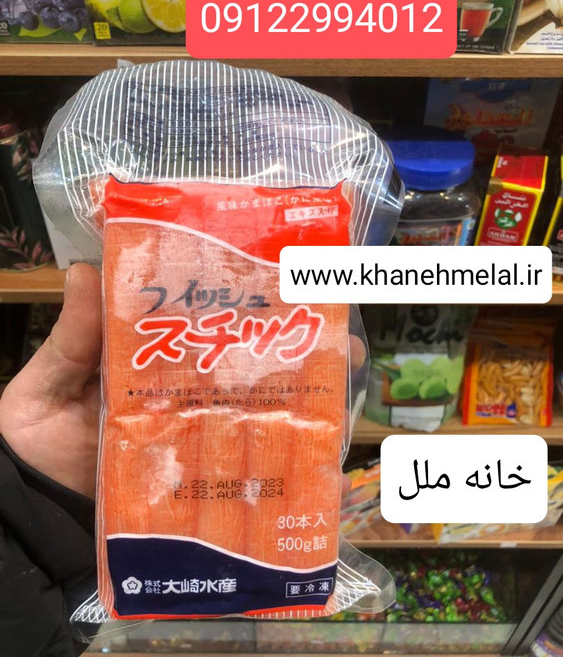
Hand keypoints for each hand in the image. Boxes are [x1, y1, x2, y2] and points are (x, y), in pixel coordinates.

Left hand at [0, 264, 366, 501]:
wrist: (29, 517)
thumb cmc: (37, 442)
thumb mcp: (49, 384)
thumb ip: (72, 338)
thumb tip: (86, 268)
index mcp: (159, 367)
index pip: (213, 332)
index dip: (251, 310)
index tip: (290, 286)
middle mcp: (189, 402)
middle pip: (252, 377)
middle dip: (304, 358)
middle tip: (346, 345)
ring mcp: (200, 448)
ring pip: (264, 426)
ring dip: (312, 416)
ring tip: (347, 398)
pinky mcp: (203, 493)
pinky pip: (254, 486)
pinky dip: (294, 485)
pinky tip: (329, 478)